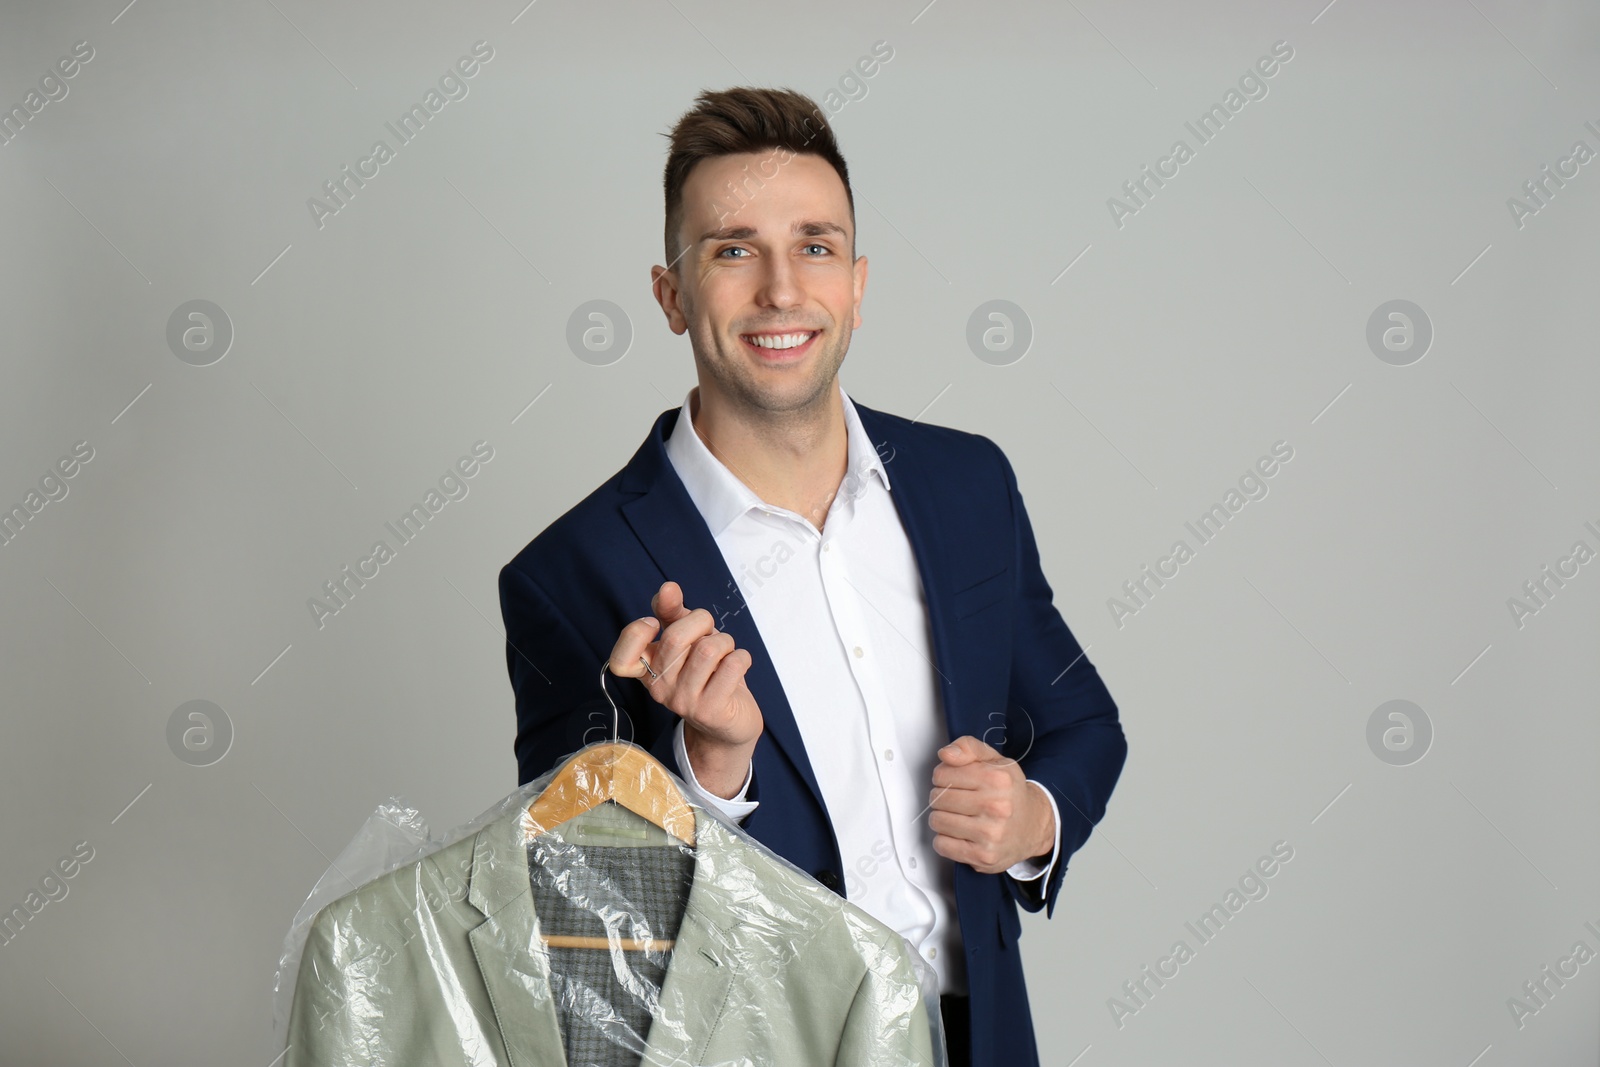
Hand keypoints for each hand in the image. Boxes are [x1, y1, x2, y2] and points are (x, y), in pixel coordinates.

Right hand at [608, 581, 762, 797]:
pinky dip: (741, 656)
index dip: (635, 633)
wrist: (730, 722)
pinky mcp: (712, 711)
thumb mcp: (687, 638)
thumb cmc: (706, 672)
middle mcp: (660, 689)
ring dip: (725, 641)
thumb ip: (671, 612)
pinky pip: (732, 665)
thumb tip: (667, 588)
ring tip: (725, 651)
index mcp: (647, 670)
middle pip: (676, 638)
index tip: (654, 623)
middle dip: (701, 620)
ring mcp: (684, 702)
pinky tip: (737, 665)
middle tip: (709, 631)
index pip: (621, 659)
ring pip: (708, 649)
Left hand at [928, 735, 1053, 873]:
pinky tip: (960, 834)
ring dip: (942, 819)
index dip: (943, 777)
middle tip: (957, 800)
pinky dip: (945, 840)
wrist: (1033, 827)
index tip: (954, 781)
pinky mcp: (983, 856)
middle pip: (938, 799)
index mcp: (997, 779)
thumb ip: (968, 748)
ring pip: (937, 822)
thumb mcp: (995, 761)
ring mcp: (990, 834)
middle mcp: (996, 806)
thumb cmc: (1010, 793)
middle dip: (941, 798)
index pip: (942, 774)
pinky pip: (942, 845)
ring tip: (959, 816)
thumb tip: (946, 754)